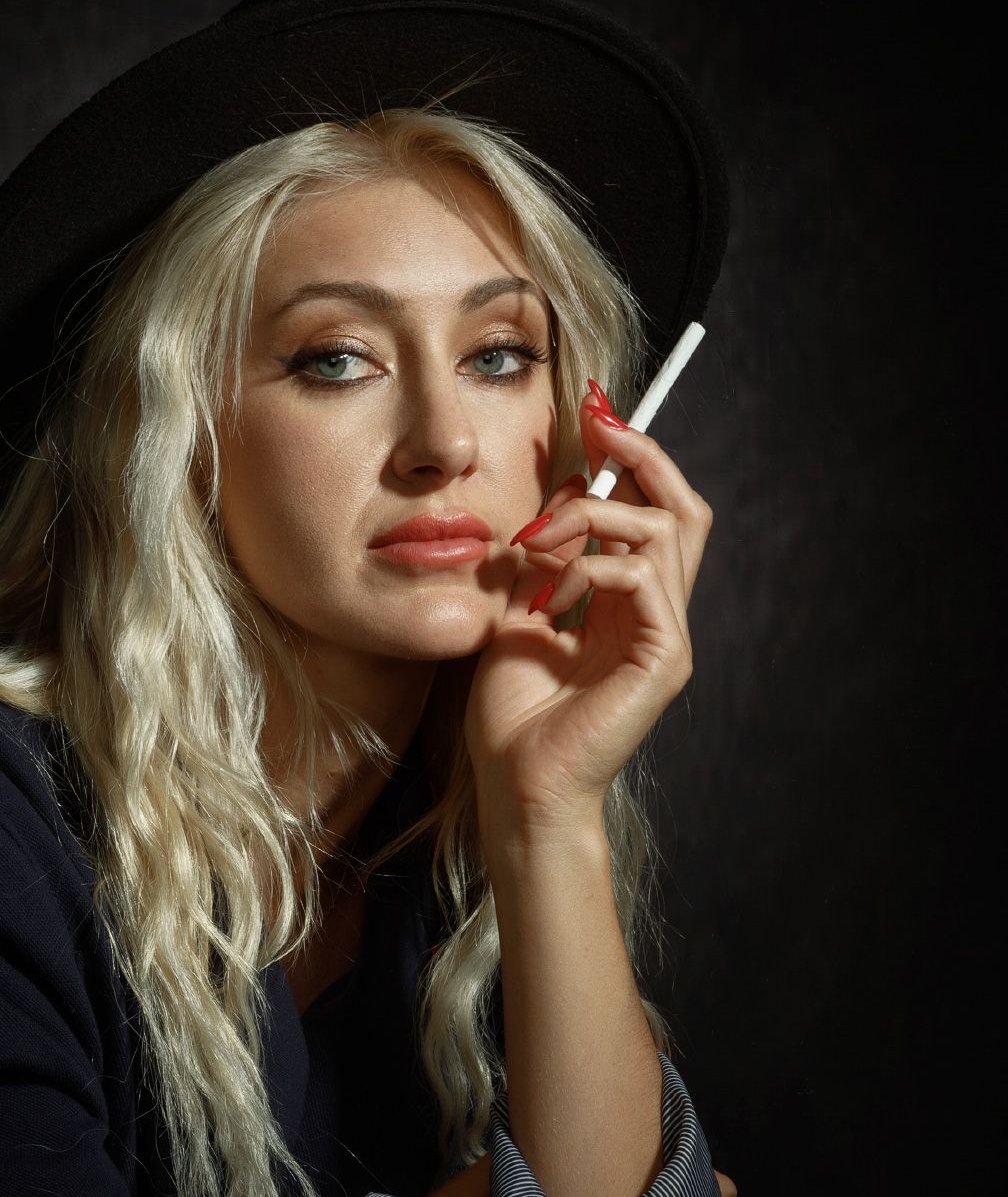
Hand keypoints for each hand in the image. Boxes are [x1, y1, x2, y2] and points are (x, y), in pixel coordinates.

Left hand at [465, 380, 713, 825]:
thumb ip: (543, 559)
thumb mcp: (515, 614)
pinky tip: (549, 596)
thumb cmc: (512, 715)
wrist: (516, 785)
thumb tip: (562, 488)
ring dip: (594, 517)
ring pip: (666, 530)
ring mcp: (665, 636)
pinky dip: (593, 568)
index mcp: (626, 602)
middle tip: (598, 426)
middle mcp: (655, 613)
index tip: (593, 411)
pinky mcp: (662, 660)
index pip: (652, 510)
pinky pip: (645, 579)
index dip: (631, 457)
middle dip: (642, 455)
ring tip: (538, 544)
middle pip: (684, 507)